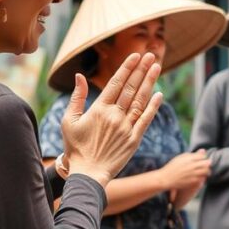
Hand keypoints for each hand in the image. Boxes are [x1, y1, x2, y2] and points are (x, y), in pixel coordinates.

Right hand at [62, 53, 162, 187]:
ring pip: (140, 100)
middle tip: (150, 55)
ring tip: (156, 67)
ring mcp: (126, 127)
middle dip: (141, 70)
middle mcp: (114, 116)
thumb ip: (77, 97)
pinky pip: (146, 119)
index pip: (116, 83)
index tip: (135, 56)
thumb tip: (79, 76)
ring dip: (150, 82)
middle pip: (131, 88)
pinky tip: (160, 94)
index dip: (127, 68)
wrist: (88, 173)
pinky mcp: (134, 139)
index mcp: (99, 110)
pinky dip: (153, 106)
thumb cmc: (76, 147)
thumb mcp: (69, 121)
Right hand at [160, 150, 210, 194]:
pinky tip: (199, 176)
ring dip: (206, 170)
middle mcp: (192, 166)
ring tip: (203, 171)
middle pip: (207, 163)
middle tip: (205, 164)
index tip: (202, 159)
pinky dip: (202, 177)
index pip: (203, 156)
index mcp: (189, 158)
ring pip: (206, 171)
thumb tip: (203, 150)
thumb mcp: (181, 157)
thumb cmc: (173, 167)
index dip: (203, 157)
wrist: (166, 178)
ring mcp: (193, 174)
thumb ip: (192, 154)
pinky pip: (203, 178)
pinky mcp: (193, 181)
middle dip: (207, 163)